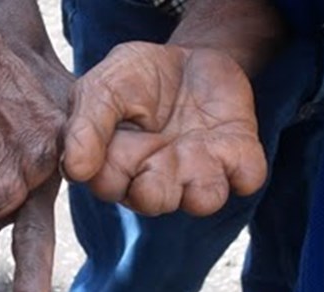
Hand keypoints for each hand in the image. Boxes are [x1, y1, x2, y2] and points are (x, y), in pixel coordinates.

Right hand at [62, 42, 266, 215]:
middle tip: (158, 147)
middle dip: (156, 182)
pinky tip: (226, 141)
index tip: (117, 143)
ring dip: (202, 180)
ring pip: (204, 200)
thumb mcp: (102, 87)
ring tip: (195, 146)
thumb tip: (76, 171)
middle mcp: (157, 177)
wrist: (187, 57)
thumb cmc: (134, 77)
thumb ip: (87, 125)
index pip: (108, 185)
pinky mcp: (235, 155)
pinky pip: (248, 178)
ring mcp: (197, 169)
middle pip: (155, 202)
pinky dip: (243, 168)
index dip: (112, 171)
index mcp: (118, 164)